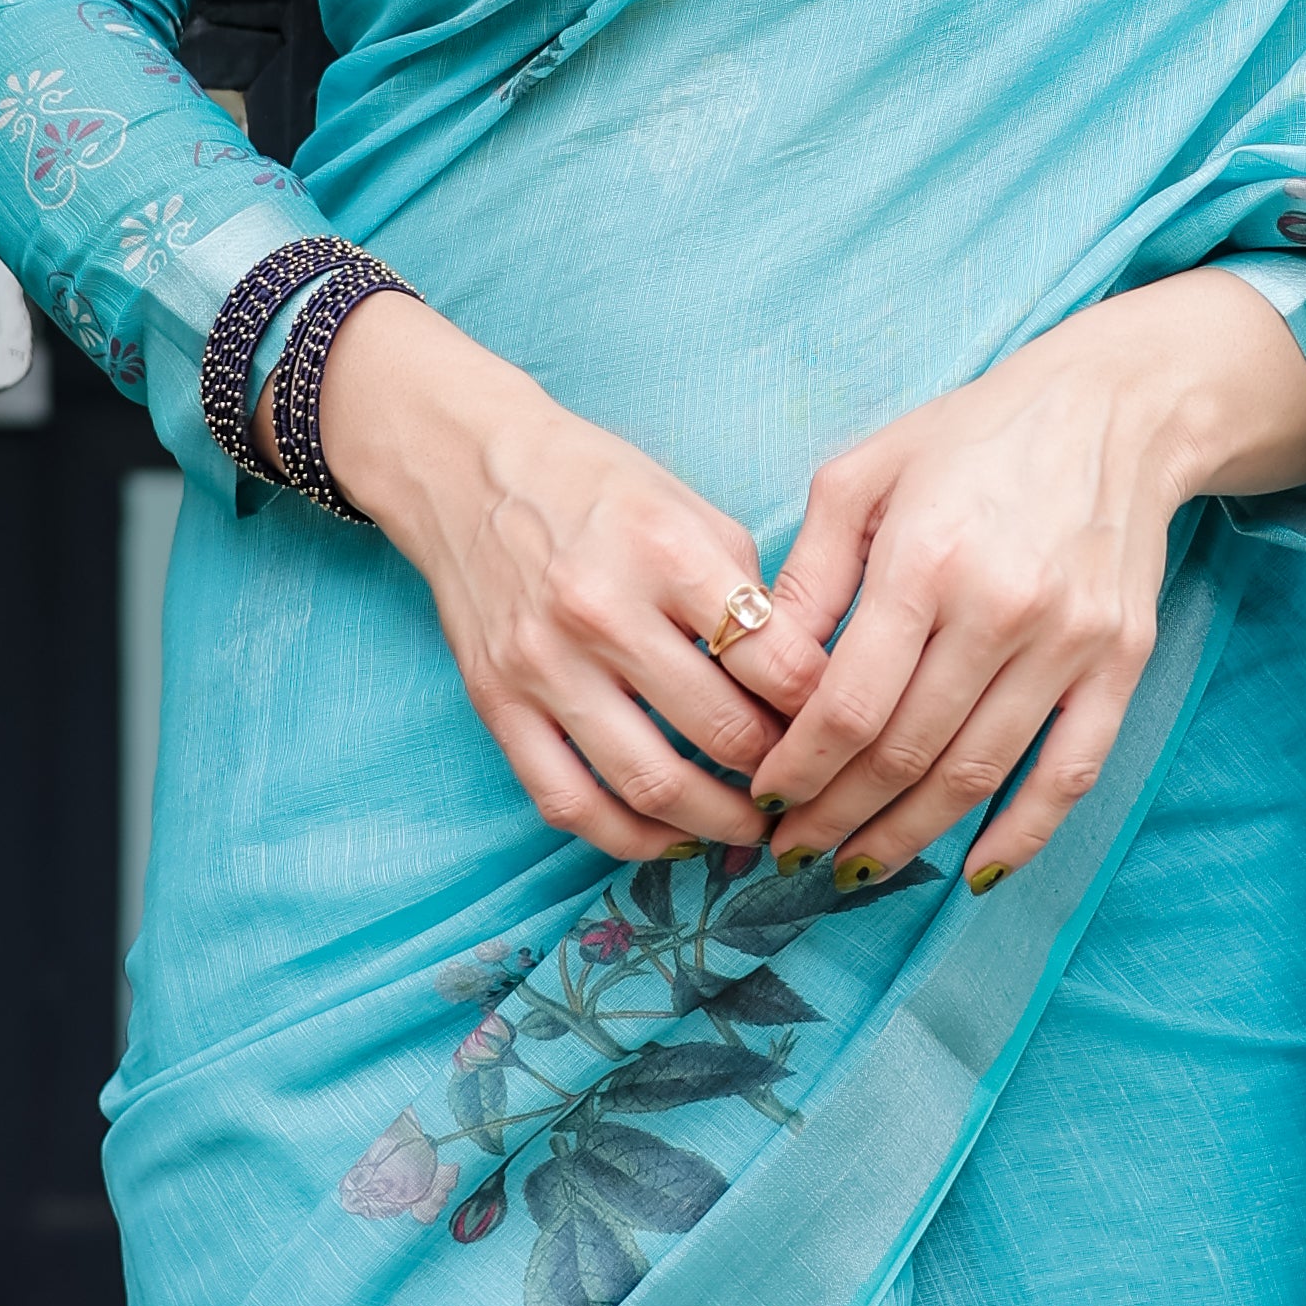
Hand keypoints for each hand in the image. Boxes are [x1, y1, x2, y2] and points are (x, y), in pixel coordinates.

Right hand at [306, 292, 829, 864]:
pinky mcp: (497, 704)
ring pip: (650, 784)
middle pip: (723, 733)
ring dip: (716, 823)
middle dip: (779, 773)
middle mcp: (602, 611)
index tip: (837, 726)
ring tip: (753, 826)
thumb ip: (751, 593)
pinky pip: (569, 802)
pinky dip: (630, 837)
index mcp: (667, 552)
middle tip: (805, 783)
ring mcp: (543, 665)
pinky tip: (671, 837)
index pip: (776, 664)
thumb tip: (806, 689)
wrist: (468, 468)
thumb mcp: (692, 508)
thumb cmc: (597, 486)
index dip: (822, 710)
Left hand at [747, 274, 1305, 891]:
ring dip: (908, 836)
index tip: (763, 799)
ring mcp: (1069, 642)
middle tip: (792, 851)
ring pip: (976, 774)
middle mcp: (1001, 608)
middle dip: (837, 815)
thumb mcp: (862, 474)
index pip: (850, 704)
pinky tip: (975, 869)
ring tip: (854, 867)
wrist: (1114, 408)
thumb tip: (755, 671)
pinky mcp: (1119, 662)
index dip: (799, 768)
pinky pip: (1071, 772)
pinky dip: (1023, 833)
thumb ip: (808, 576)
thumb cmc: (971, 434)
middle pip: (905, 753)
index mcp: (926, 558)